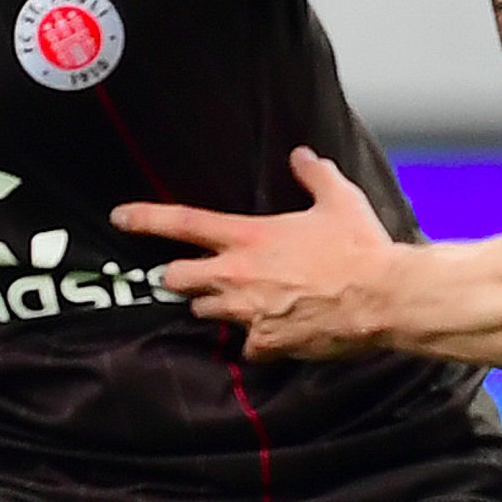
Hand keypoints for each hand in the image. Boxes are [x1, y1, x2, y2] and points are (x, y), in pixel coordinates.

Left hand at [116, 147, 395, 358]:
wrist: (382, 297)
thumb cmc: (359, 247)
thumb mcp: (338, 199)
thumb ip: (314, 175)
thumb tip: (302, 156)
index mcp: (248, 236)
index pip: (182, 223)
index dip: (145, 219)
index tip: (120, 217)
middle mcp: (237, 275)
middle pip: (177, 278)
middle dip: (179, 276)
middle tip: (193, 274)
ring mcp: (247, 313)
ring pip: (204, 313)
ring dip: (214, 306)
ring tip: (237, 302)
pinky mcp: (266, 343)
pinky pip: (246, 345)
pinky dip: (255, 341)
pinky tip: (273, 334)